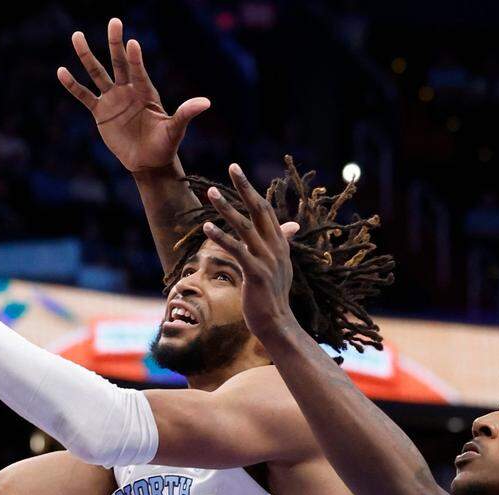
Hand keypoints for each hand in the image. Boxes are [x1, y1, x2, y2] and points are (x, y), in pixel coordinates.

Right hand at [58, 18, 209, 173]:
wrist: (148, 162)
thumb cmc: (165, 145)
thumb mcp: (175, 130)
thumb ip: (185, 114)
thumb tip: (205, 102)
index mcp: (146, 92)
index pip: (139, 71)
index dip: (135, 58)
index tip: (132, 43)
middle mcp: (128, 91)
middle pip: (119, 62)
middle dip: (115, 43)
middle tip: (115, 21)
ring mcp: (113, 100)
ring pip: (97, 73)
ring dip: (87, 56)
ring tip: (76, 36)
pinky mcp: (100, 112)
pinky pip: (84, 96)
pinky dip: (73, 85)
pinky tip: (61, 71)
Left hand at [201, 163, 301, 338]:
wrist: (276, 324)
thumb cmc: (271, 296)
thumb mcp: (278, 266)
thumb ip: (280, 243)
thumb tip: (291, 227)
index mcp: (280, 244)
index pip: (265, 210)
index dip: (252, 190)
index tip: (237, 172)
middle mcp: (276, 248)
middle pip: (259, 210)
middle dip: (244, 187)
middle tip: (232, 167)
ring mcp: (267, 260)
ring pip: (245, 227)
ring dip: (227, 208)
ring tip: (211, 193)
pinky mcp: (256, 274)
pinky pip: (237, 250)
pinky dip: (222, 237)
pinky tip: (207, 227)